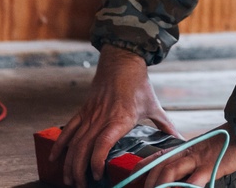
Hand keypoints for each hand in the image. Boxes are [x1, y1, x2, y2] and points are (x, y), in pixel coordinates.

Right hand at [49, 44, 177, 187]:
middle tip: (81, 187)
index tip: (97, 176)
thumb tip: (181, 141)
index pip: (103, 143)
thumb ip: (165, 125)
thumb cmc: (138, 83)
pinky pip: (69, 129)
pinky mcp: (84, 110)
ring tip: (68, 180)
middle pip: (85, 148)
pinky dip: (60, 144)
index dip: (96, 161)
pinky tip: (54, 158)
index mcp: (120, 118)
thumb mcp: (153, 105)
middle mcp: (102, 117)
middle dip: (80, 171)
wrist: (122, 59)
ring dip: (69, 162)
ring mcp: (91, 114)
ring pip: (75, 142)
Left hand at [138, 123, 235, 187]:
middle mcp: (189, 153)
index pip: (159, 156)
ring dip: (160, 185)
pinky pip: (194, 180)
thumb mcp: (207, 152)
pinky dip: (186, 187)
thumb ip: (194, 163)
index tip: (134, 177)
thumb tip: (186, 178)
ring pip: (171, 172)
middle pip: (160, 166)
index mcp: (186, 149)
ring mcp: (199, 160)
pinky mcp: (211, 167)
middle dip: (148, 182)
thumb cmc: (229, 144)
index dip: (144, 167)